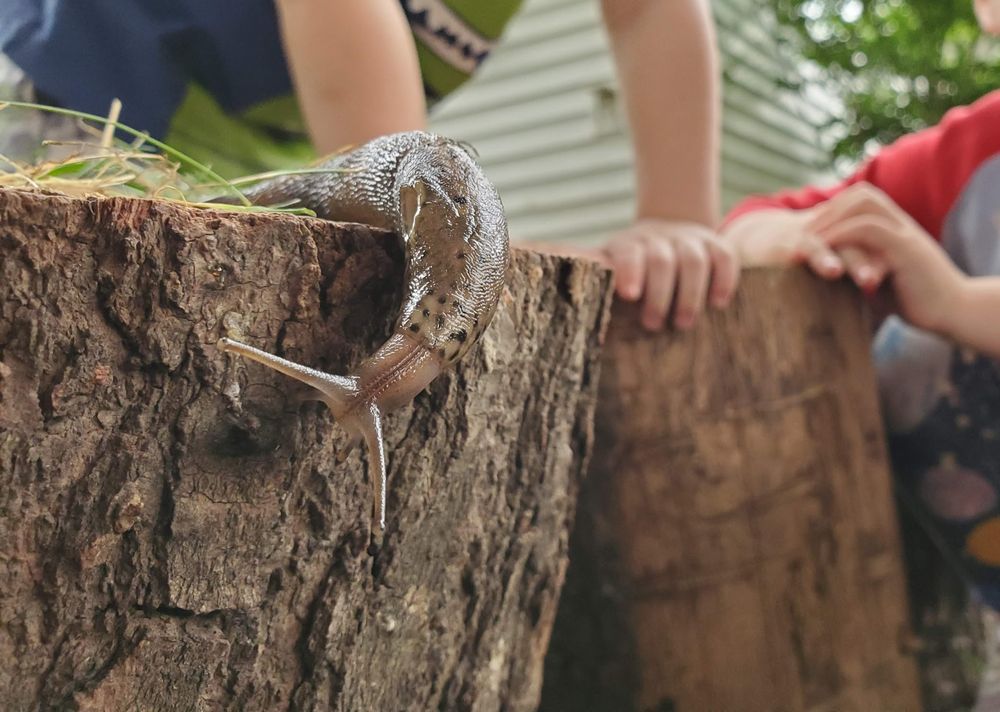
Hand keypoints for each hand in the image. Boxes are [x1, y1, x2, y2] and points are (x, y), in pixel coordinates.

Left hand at [600, 218, 738, 330]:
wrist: (667, 231)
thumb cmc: (631, 270)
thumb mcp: (610, 272)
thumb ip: (598, 290)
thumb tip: (581, 331)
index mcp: (628, 245)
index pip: (629, 253)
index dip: (630, 271)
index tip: (629, 295)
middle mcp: (659, 238)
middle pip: (662, 260)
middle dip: (659, 294)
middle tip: (653, 325)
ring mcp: (689, 239)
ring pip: (694, 259)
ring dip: (690, 293)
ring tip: (682, 323)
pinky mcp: (715, 244)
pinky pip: (725, 256)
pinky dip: (724, 279)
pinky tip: (718, 303)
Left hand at [802, 183, 966, 333]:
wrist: (953, 313)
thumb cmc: (916, 301)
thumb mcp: (882, 279)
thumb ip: (861, 268)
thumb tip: (832, 274)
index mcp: (897, 228)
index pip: (864, 199)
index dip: (835, 209)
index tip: (810, 231)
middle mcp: (902, 224)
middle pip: (863, 193)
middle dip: (828, 209)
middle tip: (800, 234)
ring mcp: (905, 233)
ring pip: (864, 204)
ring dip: (829, 220)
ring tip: (803, 241)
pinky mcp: (906, 249)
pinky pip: (869, 228)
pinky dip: (841, 234)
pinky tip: (822, 249)